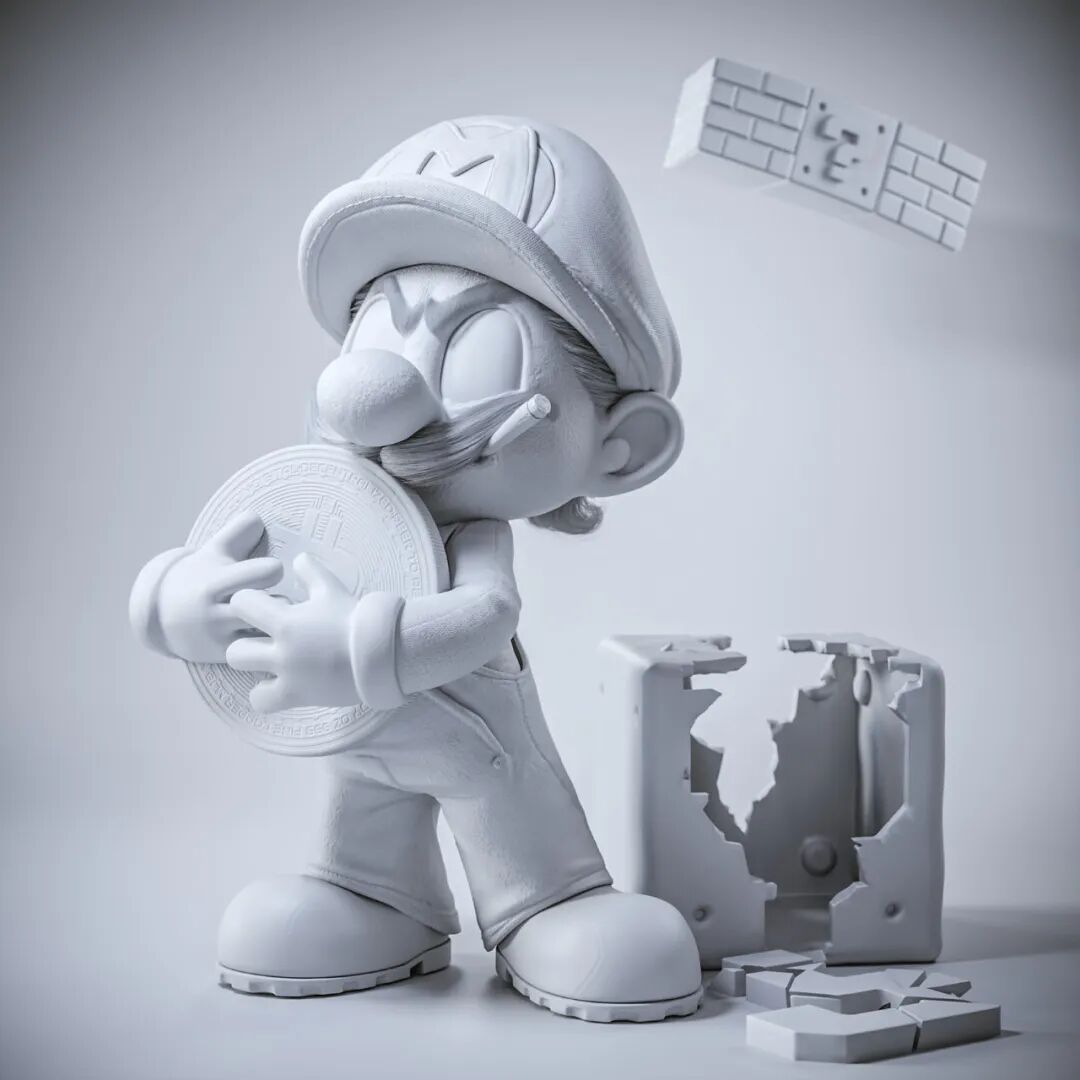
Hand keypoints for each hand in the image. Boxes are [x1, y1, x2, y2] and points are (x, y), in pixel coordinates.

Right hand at [156, 511, 282, 662]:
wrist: (162, 614)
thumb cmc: (202, 576)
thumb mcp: (215, 549)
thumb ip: (239, 530)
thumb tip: (260, 516)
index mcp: (216, 582)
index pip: (257, 574)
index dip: (271, 570)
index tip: (274, 570)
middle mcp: (216, 611)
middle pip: (261, 606)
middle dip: (280, 602)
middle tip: (286, 600)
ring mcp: (221, 636)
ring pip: (262, 634)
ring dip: (279, 626)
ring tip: (286, 619)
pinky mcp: (225, 656)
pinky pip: (256, 653)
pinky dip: (272, 646)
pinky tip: (278, 637)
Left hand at [227, 553, 358, 711]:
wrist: (380, 652)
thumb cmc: (354, 619)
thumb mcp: (332, 590)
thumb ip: (311, 572)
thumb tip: (298, 558)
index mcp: (286, 621)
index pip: (240, 604)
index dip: (247, 603)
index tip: (260, 606)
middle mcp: (281, 650)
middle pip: (233, 648)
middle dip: (244, 641)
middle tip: (262, 639)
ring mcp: (287, 675)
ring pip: (243, 673)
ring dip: (251, 666)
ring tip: (266, 662)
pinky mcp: (296, 696)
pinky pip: (261, 701)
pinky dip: (264, 694)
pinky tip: (276, 686)